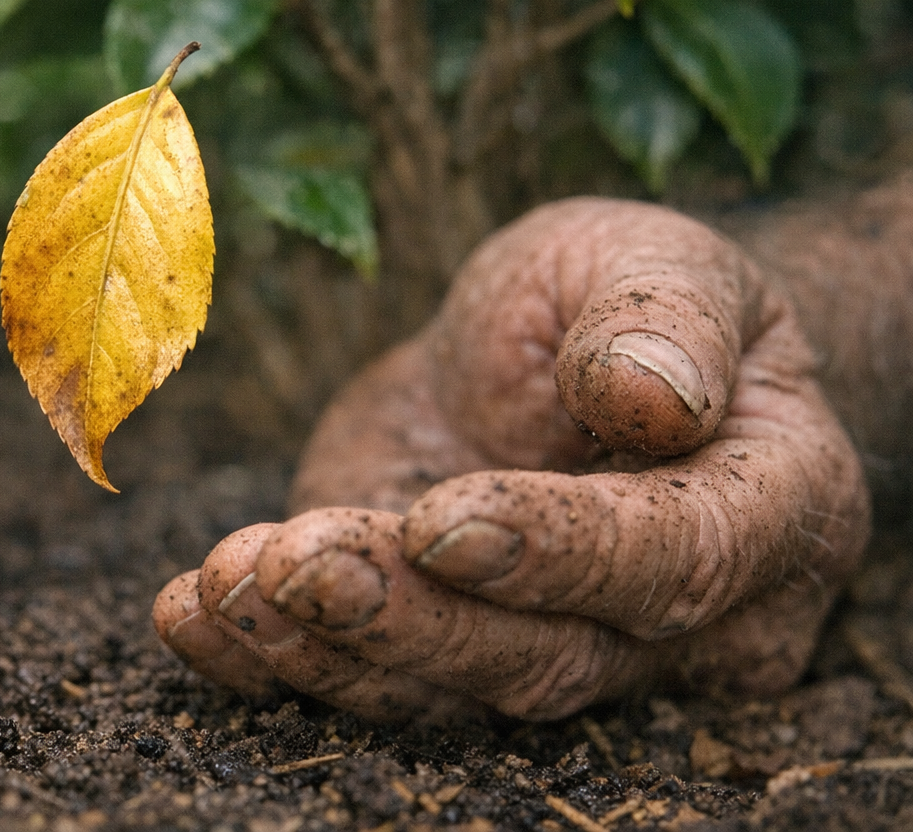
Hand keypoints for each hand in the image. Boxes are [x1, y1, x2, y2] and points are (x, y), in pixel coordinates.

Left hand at [155, 199, 867, 719]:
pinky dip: (265, 657)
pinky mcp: (430, 629)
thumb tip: (651, 399)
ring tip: (224, 585)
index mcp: (762, 509)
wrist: (552, 338)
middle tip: (300, 562)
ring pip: (440, 690)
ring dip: (322, 646)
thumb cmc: (627, 293)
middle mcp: (667, 615)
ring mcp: (543, 638)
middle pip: (543, 657)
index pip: (671, 560)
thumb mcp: (657, 263)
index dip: (557, 552)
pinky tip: (192, 615)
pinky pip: (357, 673)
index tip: (445, 518)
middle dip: (411, 619)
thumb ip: (665, 323)